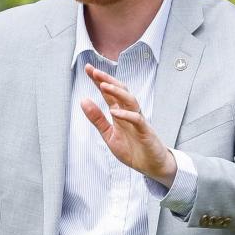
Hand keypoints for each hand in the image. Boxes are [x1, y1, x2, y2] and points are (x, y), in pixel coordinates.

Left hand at [80, 63, 176, 186]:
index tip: (88, 68)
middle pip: (120, 91)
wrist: (151, 166)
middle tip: (94, 71)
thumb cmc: (132, 149)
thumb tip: (83, 100)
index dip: (99, 81)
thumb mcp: (109, 135)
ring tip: (103, 86)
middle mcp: (130, 113)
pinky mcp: (146, 131)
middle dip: (108, 80)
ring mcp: (138, 121)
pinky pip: (137, 120)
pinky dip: (126, 115)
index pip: (108, 93)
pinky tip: (115, 112)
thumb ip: (97, 119)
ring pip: (130, 101)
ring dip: (117, 93)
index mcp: (120, 113)